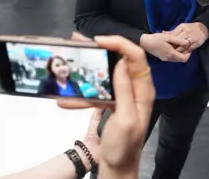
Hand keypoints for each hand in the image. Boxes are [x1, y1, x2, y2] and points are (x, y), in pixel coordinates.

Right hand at [58, 35, 155, 176]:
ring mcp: (123, 95)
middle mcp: (135, 88)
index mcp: (143, 90)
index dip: (119, 44)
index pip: (136, 57)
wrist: (118, 167)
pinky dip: (82, 92)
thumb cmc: (124, 147)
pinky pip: (97, 90)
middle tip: (80, 43)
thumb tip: (121, 62)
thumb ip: (124, 90)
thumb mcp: (125, 118)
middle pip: (120, 60)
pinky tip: (66, 99)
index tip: (99, 41)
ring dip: (87, 70)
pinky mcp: (112, 102)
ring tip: (70, 60)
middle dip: (101, 50)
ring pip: (106, 74)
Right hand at [140, 33, 190, 61]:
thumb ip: (178, 40)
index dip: (188, 54)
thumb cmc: (156, 39)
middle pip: (181, 59)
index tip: (188, 47)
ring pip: (176, 59)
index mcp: (171, 54)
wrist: (145, 42)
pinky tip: (173, 46)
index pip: (184, 59)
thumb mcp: (168, 37)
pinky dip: (175, 53)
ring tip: (179, 45)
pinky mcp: (162, 58)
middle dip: (184, 53)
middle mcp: (169, 59)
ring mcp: (165, 59)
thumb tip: (187, 42)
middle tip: (184, 45)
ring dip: (179, 53)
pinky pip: (172, 58)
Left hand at [163, 22, 208, 52]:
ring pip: (183, 46)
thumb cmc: (190, 28)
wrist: (203, 29)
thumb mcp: (181, 27)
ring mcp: (192, 38)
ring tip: (174, 53)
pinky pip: (189, 49)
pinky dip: (184, 52)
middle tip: (169, 51)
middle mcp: (187, 32)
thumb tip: (163, 32)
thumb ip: (173, 31)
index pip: (174, 35)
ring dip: (178, 50)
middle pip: (177, 41)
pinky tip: (181, 54)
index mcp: (182, 27)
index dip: (169, 41)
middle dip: (173, 47)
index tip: (166, 45)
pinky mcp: (196, 43)